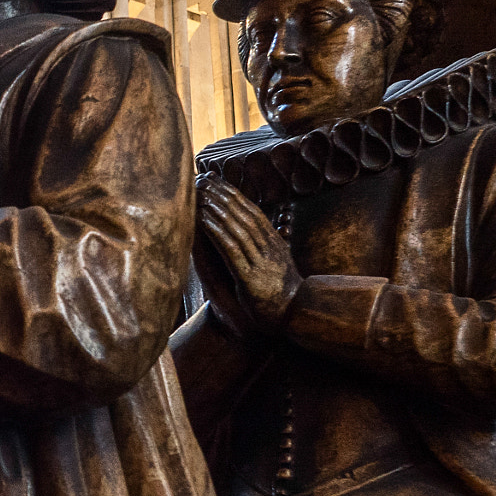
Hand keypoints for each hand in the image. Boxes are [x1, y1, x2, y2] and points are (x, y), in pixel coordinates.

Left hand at [197, 178, 301, 334]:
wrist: (297, 317)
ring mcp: (260, 261)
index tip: (215, 179)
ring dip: (215, 209)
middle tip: (201, 179)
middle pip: (242, 214)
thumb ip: (276, 242)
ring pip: (235, 228)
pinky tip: (202, 221)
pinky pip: (231, 250)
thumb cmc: (285, 292)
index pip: (251, 211)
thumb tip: (280, 221)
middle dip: (221, 195)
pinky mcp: (250, 277)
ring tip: (198, 194)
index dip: (232, 194)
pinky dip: (216, 233)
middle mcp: (268, 247)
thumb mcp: (282, 262)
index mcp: (274, 243)